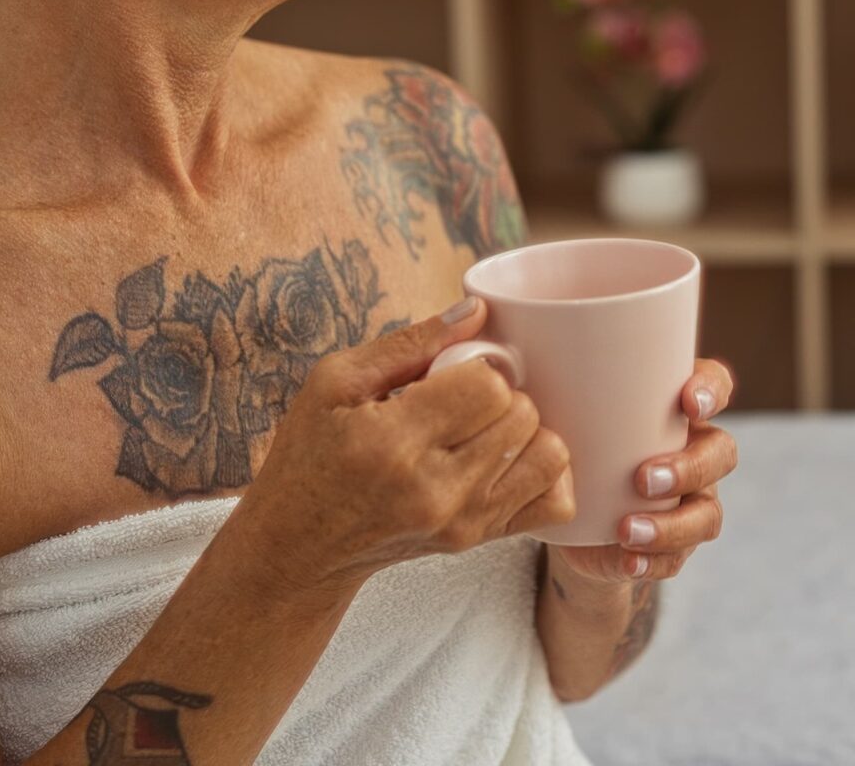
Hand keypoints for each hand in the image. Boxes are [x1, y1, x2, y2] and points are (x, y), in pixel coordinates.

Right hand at [258, 299, 575, 590]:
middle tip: (462, 401)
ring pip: (549, 455)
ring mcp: (461, 522)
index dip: (478, 367)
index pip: (489, 387)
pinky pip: (554, 502)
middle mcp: (435, 490)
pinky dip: (541, 471)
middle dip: (502, 394)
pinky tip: (508, 459)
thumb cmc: (310, 453)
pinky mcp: (477, 541)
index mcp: (392, 442)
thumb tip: (479, 311)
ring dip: (524, 430)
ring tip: (483, 429)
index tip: (451, 374)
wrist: (299, 545)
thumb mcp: (336, 382)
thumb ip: (411, 342)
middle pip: (522, 415)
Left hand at [549, 358, 735, 584]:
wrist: (566, 514)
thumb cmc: (564, 436)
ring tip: (628, 531)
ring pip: (707, 513)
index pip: (712, 385)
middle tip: (641, 479)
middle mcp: (692, 449)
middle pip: (720, 452)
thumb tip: (488, 332)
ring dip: (672, 524)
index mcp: (672, 406)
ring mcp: (688, 500)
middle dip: (688, 468)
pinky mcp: (670, 544)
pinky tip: (626, 560)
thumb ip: (541, 371)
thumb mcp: (556, 404)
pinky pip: (679, 557)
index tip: (687, 402)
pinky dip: (653, 561)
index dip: (710, 391)